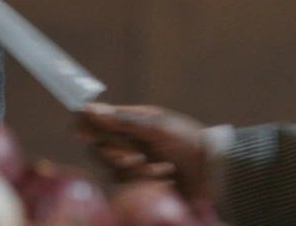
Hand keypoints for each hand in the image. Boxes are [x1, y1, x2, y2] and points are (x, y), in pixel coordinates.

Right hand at [76, 103, 209, 203]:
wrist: (212, 172)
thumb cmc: (187, 141)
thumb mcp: (156, 128)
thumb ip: (122, 121)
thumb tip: (88, 108)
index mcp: (129, 120)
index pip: (96, 120)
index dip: (85, 125)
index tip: (83, 135)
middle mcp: (127, 141)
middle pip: (99, 149)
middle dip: (116, 155)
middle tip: (137, 157)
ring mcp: (133, 164)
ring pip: (113, 170)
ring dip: (138, 172)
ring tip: (164, 169)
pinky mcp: (139, 184)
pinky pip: (127, 186)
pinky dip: (145, 184)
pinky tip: (165, 180)